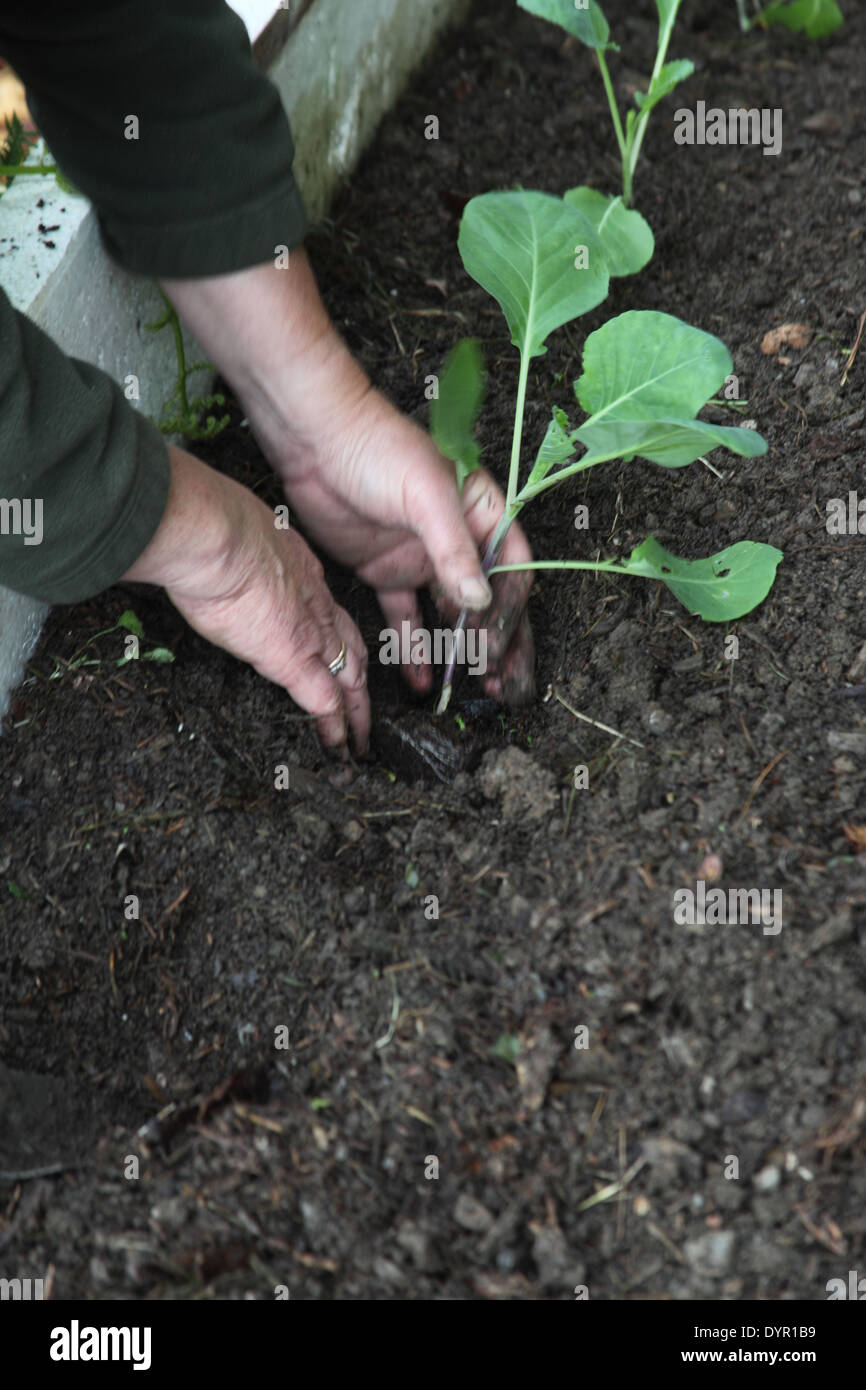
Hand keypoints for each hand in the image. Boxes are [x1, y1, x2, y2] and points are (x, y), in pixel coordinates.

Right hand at [122, 447, 369, 752]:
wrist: (215, 533)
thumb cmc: (213, 527)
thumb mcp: (241, 532)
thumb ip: (243, 555)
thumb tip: (223, 564)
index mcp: (302, 571)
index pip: (329, 612)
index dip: (338, 636)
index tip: (337, 653)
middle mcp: (316, 603)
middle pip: (352, 647)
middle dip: (361, 678)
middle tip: (364, 706)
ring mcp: (311, 632)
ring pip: (350, 676)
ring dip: (356, 710)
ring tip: (359, 737)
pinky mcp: (294, 658)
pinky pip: (325, 700)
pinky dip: (335, 727)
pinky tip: (338, 746)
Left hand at [161, 252, 535, 703]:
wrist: (315, 437)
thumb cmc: (379, 447)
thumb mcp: (426, 494)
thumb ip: (454, 549)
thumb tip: (479, 601)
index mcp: (482, 514)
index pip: (510, 572)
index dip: (509, 612)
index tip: (496, 646)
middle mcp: (457, 540)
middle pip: (488, 601)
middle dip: (497, 644)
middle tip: (502, 687)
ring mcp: (420, 557)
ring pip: (448, 615)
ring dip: (458, 652)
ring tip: (467, 691)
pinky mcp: (384, 570)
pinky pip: (404, 617)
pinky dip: (412, 648)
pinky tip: (420, 679)